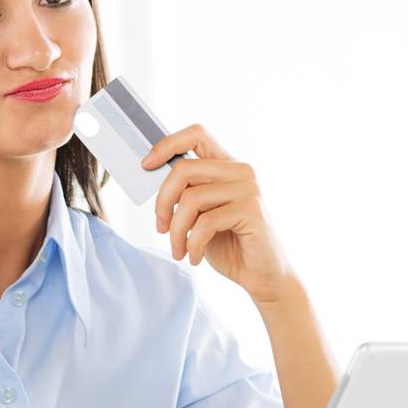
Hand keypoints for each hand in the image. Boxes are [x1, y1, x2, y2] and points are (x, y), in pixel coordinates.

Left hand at [143, 124, 297, 304]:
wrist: (261, 274)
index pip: (196, 134)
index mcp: (226, 166)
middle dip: (162, 202)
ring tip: (179, 250)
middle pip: (183, 169)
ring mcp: (249, 189)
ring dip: (176, 231)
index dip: (166, 145)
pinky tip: (194, 256)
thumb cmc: (227, 242)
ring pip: (190, 199)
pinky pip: (205, 223)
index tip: (145, 165)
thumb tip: (150, 175)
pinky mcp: (252, 210)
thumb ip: (184, 192)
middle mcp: (240, 171)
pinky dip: (192, 244)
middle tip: (161, 228)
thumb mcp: (198, 213)